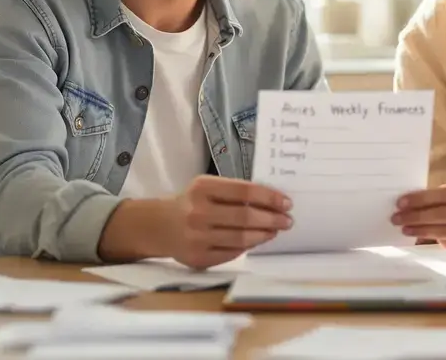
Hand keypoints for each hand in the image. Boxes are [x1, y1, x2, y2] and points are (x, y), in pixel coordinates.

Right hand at [164, 176, 292, 269]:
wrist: (158, 226)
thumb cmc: (190, 203)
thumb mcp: (207, 187)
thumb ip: (234, 192)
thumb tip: (271, 203)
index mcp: (202, 188)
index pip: (244, 191)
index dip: (269, 197)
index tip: (286, 203)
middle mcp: (198, 212)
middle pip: (245, 217)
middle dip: (272, 219)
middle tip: (287, 220)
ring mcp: (197, 238)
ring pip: (241, 239)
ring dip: (263, 235)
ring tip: (274, 231)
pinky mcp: (198, 258)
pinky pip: (232, 253)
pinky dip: (248, 247)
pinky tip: (256, 240)